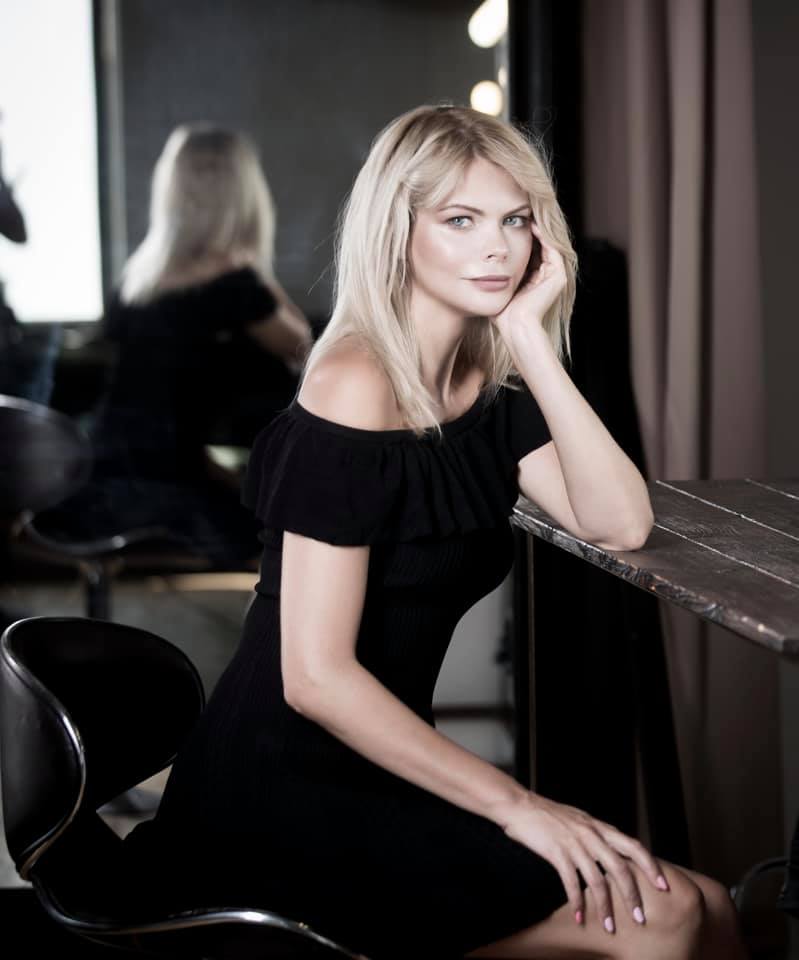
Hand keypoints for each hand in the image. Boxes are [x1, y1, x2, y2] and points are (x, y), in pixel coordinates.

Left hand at [492, 222, 566, 340]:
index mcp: (536, 282)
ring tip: (526, 215)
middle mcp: (548, 279)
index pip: (530, 254)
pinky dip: (543, 237)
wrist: (515, 326)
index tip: (508, 226)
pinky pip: (552, 249)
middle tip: (520, 215)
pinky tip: (531, 226)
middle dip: (530, 232)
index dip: (521, 240)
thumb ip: (495, 277)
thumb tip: (479, 266)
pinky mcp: (558, 276)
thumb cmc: (503, 314)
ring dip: (538, 231)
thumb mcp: (498, 288)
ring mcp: (555, 277)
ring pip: (547, 246)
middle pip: (540, 248)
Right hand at [498, 792, 668, 933]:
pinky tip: (580, 917)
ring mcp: (574, 844)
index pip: (634, 846)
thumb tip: (613, 851)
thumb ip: (596, 834)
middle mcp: (591, 834)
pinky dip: (577, 902)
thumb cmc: (548, 813)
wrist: (520, 804)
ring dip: (605, 907)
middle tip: (640, 918)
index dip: (650, 867)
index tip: (663, 886)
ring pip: (598, 880)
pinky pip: (571, 882)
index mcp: (599, 826)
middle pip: (620, 869)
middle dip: (632, 896)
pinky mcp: (557, 852)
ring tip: (610, 926)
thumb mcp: (579, 819)